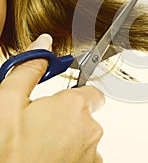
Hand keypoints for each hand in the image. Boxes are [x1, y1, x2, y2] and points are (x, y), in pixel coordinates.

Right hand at [0, 34, 103, 162]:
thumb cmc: (5, 148)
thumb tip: (45, 42)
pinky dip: (72, 156)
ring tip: (41, 147)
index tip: (63, 101)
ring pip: (85, 137)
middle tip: (41, 127)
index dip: (77, 94)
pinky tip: (48, 159)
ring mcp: (92, 154)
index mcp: (75, 107)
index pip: (92, 91)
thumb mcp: (7, 101)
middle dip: (69, 117)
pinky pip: (85, 156)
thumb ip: (30, 69)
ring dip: (70, 138)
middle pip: (87, 115)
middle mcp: (91, 129)